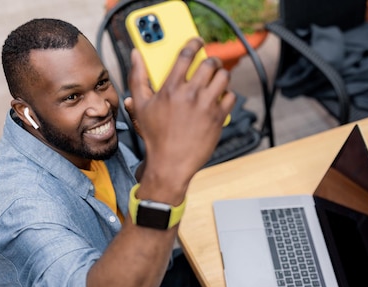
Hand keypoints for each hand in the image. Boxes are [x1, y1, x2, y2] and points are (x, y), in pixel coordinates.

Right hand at [124, 38, 235, 201]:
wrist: (170, 163)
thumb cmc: (154, 136)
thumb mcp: (141, 106)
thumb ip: (137, 77)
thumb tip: (136, 55)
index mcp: (171, 88)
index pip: (186, 55)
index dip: (194, 43)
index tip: (198, 42)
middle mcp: (191, 94)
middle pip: (209, 64)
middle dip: (212, 60)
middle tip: (211, 63)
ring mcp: (207, 106)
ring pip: (223, 78)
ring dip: (222, 74)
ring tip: (218, 78)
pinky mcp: (218, 118)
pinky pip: (231, 97)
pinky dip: (228, 94)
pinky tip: (221, 97)